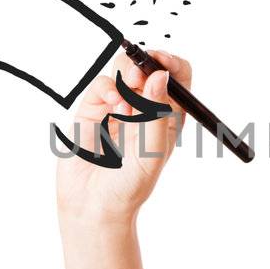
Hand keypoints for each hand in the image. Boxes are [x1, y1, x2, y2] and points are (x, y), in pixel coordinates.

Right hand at [55, 46, 192, 224]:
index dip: (171, 64)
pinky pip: (100, 86)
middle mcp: (144, 108)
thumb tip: (161, 77)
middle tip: (138, 75)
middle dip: (145, 64)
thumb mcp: (153, 153)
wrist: (95, 206)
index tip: (163, 62)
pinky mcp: (92, 111)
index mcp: (167, 116)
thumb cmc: (130, 187)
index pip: (176, 78)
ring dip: (125, 75)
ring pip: (123, 71)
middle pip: (148, 67)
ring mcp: (117, 107)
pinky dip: (105, 88)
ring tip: (124, 100)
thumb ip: (157, 114)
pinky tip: (111, 104)